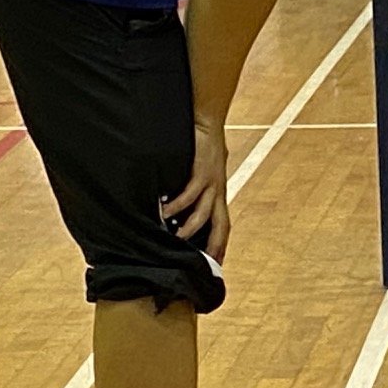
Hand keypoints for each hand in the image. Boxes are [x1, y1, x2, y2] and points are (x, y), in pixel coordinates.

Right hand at [164, 121, 231, 263]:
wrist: (207, 121)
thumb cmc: (201, 147)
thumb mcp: (200, 173)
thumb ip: (192, 189)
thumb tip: (174, 206)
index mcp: (218, 194)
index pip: (222, 226)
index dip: (219, 246)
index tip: (215, 265)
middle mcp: (218, 192)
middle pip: (219, 226)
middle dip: (213, 247)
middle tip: (202, 265)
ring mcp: (211, 182)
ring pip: (203, 213)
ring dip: (189, 229)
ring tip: (175, 240)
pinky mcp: (202, 170)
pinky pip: (190, 193)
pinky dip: (178, 205)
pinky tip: (165, 213)